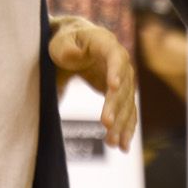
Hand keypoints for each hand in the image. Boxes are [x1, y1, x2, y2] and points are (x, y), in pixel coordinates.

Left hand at [47, 15, 136, 151]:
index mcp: (106, 44)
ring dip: (121, 123)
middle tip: (106, 124)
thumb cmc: (65, 41)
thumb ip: (65, 48)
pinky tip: (122, 146)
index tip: (113, 87)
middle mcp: (120, 62)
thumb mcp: (60, 42)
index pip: (115, 57)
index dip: (116, 71)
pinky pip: (126, 112)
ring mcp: (123, 79)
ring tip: (112, 142)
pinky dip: (126, 128)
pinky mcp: (120, 94)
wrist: (74, 44)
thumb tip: (73, 54)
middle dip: (116, 105)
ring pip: (127, 103)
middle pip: (123, 85)